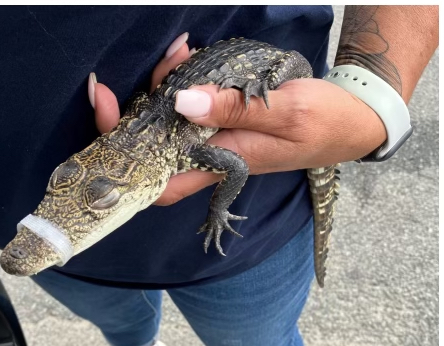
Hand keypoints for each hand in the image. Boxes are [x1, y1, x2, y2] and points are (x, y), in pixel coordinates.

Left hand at [89, 34, 387, 205]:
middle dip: (129, 111)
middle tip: (116, 81)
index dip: (122, 162)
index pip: (155, 180)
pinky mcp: (217, 121)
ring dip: (159, 86)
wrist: (354, 120)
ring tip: (175, 52)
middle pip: (150, 145)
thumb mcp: (284, 111)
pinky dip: (180, 79)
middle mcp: (206, 157)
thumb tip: (182, 104)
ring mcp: (209, 138)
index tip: (103, 121)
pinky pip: (185, 104)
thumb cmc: (323, 123)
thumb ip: (234, 109)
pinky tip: (186, 54)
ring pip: (164, 120)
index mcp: (218, 164)